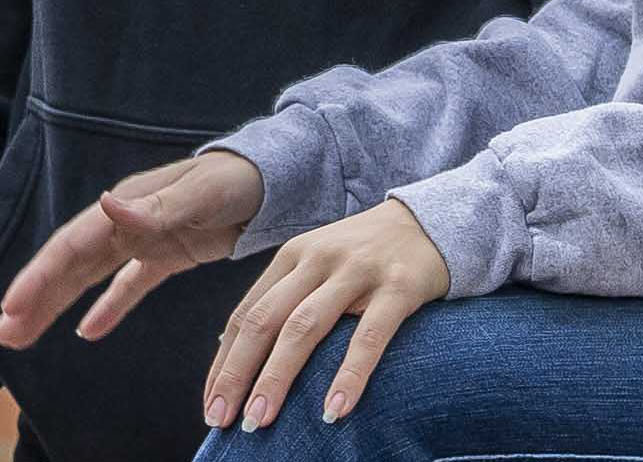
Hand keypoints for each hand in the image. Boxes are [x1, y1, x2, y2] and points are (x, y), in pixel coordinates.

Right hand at [0, 149, 262, 349]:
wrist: (273, 180)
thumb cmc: (235, 181)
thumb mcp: (198, 193)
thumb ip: (153, 207)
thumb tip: (104, 206)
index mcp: (123, 206)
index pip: (71, 246)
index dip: (40, 277)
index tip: (13, 307)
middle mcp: (122, 222)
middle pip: (69, 265)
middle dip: (35, 297)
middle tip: (5, 332)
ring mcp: (140, 239)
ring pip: (87, 278)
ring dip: (56, 304)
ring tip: (24, 334)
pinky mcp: (162, 256)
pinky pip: (126, 287)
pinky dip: (106, 309)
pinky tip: (87, 332)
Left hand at [203, 198, 446, 431]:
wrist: (431, 221)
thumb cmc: (365, 255)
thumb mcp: (317, 264)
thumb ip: (281, 298)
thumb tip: (230, 349)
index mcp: (292, 257)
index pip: (245, 314)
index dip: (224, 362)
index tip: (211, 404)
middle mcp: (317, 260)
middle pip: (264, 321)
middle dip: (239, 374)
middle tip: (224, 420)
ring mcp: (357, 272)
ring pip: (304, 328)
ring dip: (277, 377)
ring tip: (261, 420)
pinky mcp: (399, 287)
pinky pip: (369, 336)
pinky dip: (349, 375)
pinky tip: (334, 409)